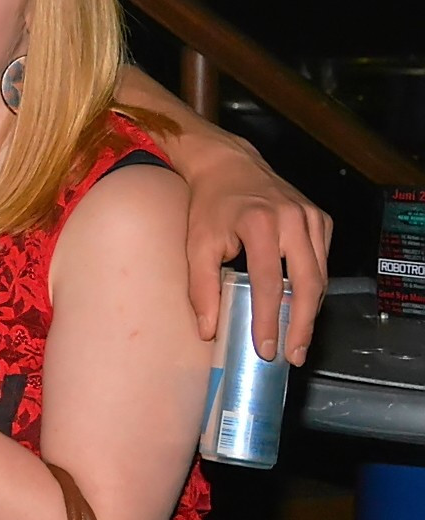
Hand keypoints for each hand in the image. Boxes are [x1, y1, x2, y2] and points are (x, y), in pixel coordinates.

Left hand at [181, 134, 331, 363]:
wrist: (226, 165)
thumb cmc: (209, 206)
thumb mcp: (196, 244)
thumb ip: (201, 287)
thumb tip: (209, 331)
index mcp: (259, 223)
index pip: (268, 282)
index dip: (269, 319)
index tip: (265, 348)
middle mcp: (292, 218)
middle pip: (307, 282)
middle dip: (302, 324)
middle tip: (293, 354)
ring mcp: (311, 217)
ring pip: (321, 275)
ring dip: (311, 310)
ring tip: (299, 339)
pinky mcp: (320, 218)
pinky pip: (323, 260)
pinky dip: (314, 286)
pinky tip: (302, 306)